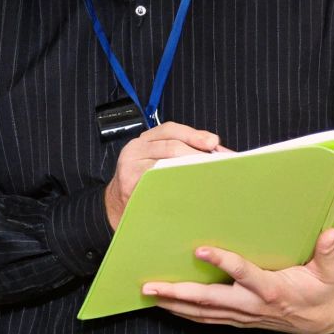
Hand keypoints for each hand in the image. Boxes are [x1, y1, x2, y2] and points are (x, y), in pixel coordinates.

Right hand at [104, 122, 223, 228]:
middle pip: (171, 146)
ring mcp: (130, 168)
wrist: (116, 203)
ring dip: (190, 170)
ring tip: (207, 176)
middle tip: (217, 164)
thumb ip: (182, 150)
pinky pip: (157, 182)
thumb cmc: (144, 181)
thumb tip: (217, 150)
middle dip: (197, 154)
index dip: (193, 134)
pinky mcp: (130, 186)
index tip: (213, 142)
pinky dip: (175, 184)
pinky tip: (189, 189)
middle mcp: (135, 150)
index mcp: (144, 141)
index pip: (170, 130)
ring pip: (165, 164)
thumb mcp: (157, 158)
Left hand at [142, 228, 333, 333]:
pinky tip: (166, 306)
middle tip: (150, 287)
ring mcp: (243, 315)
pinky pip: (207, 318)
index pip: (243, 274)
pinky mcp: (239, 319)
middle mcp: (252, 305)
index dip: (222, 262)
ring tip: (148, 295)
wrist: (326, 321)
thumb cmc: (325, 292)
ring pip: (202, 312)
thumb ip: (328, 254)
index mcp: (272, 289)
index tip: (200, 249)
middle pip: (209, 300)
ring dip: (174, 305)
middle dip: (178, 293)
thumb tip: (329, 233)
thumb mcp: (332, 273)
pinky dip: (185, 313)